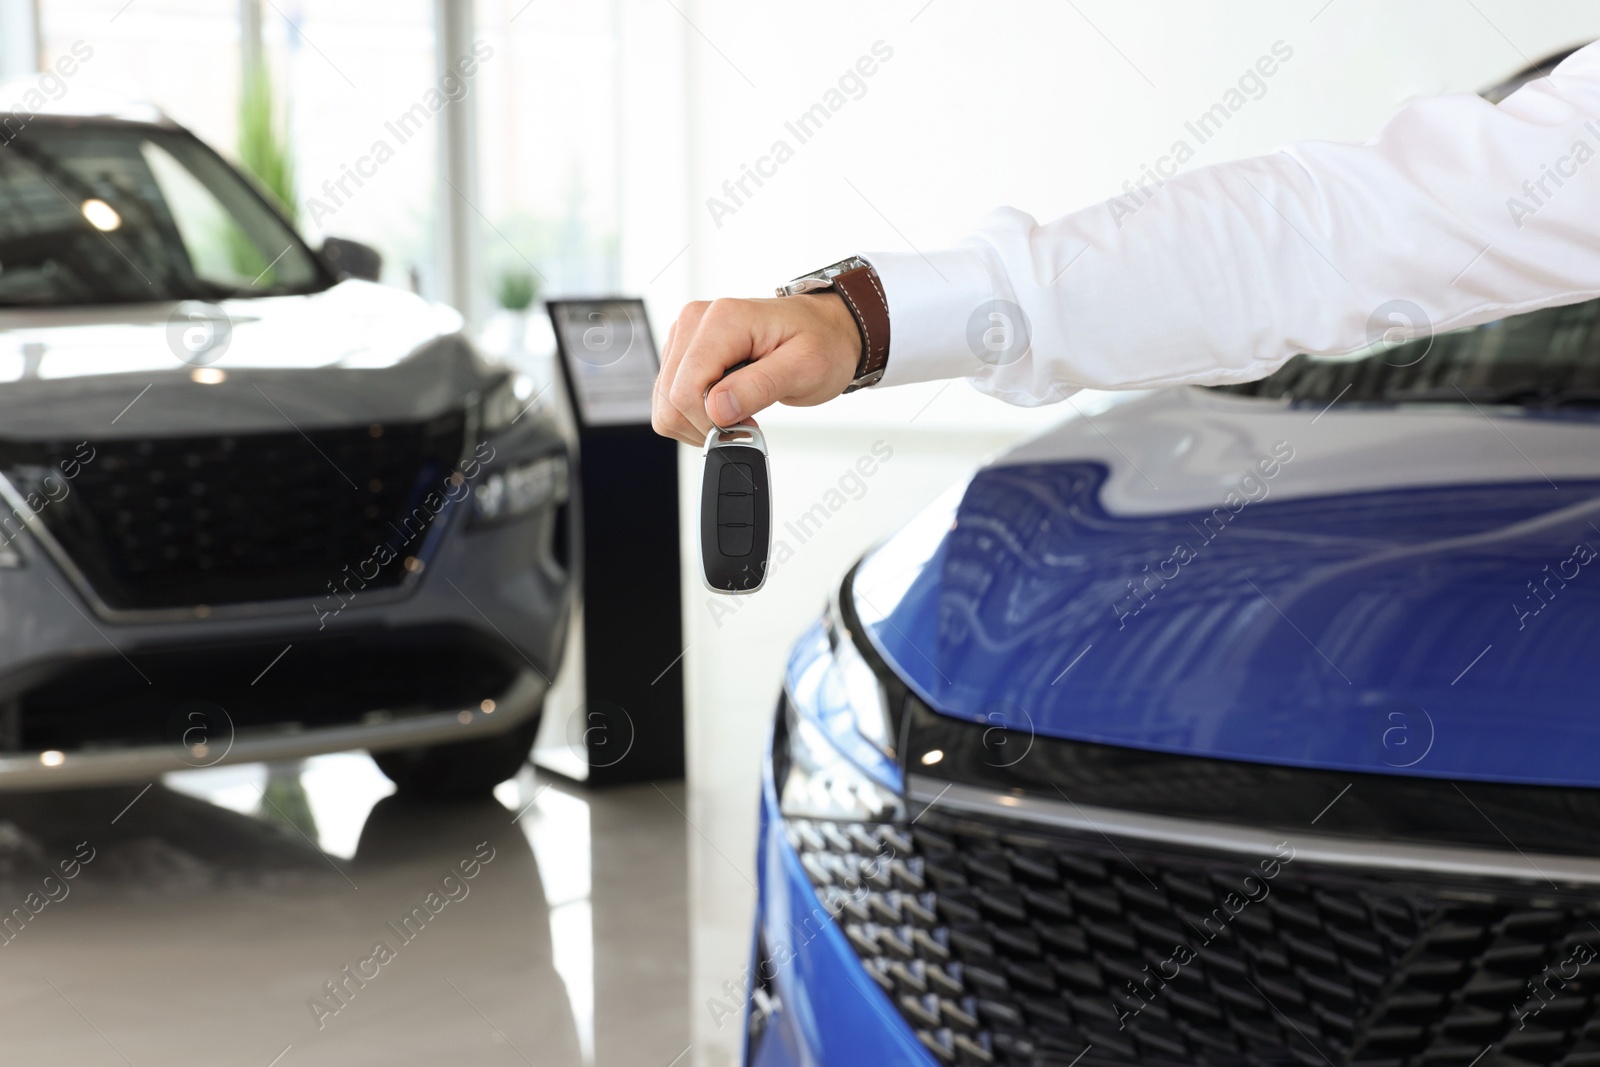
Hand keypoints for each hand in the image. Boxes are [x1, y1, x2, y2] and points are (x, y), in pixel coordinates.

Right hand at [652, 293, 861, 444]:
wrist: (826, 330)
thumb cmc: (821, 342)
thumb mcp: (806, 368)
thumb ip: (759, 387)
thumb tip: (717, 409)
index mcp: (723, 320)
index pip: (686, 389)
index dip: (710, 422)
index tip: (745, 426)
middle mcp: (695, 322)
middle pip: (670, 398)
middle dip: (705, 424)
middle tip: (746, 421)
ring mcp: (686, 336)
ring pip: (665, 403)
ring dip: (699, 421)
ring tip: (739, 410)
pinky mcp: (684, 352)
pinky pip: (670, 399)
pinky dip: (696, 414)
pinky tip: (725, 406)